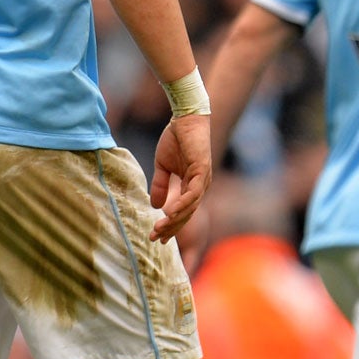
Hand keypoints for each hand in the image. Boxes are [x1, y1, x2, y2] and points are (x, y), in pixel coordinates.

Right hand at [150, 114, 212, 241]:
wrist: (185, 118)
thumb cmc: (176, 139)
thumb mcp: (162, 166)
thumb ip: (160, 185)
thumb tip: (155, 205)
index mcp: (192, 186)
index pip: (181, 211)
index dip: (169, 225)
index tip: (156, 236)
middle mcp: (200, 186)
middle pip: (186, 214)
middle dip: (171, 228)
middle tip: (155, 239)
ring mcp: (203, 180)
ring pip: (190, 208)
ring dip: (174, 220)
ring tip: (159, 229)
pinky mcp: (202, 171)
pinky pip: (192, 194)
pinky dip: (182, 205)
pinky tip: (170, 213)